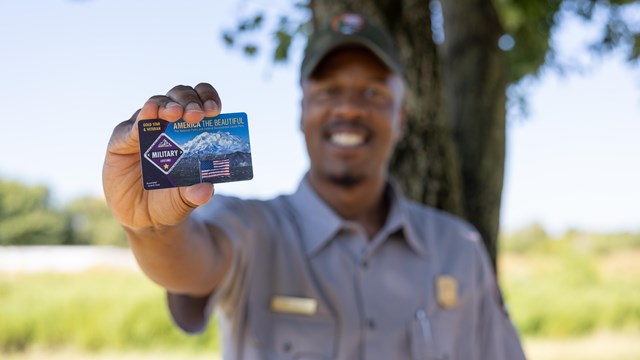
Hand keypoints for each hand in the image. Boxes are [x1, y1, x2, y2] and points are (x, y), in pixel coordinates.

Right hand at [103, 83, 221, 229]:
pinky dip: (141, 118)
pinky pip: (130, 126)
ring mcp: (144, 129)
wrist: (142, 218)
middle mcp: (168, 124)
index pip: (201, 102)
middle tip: (196, 115)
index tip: (215, 111)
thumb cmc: (170, 201)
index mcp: (190, 130)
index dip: (208, 99)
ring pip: (157, 104)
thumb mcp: (185, 200)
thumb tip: (207, 190)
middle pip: (179, 97)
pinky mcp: (122, 139)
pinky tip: (148, 115)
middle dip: (189, 101)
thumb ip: (195, 194)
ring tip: (175, 113)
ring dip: (167, 106)